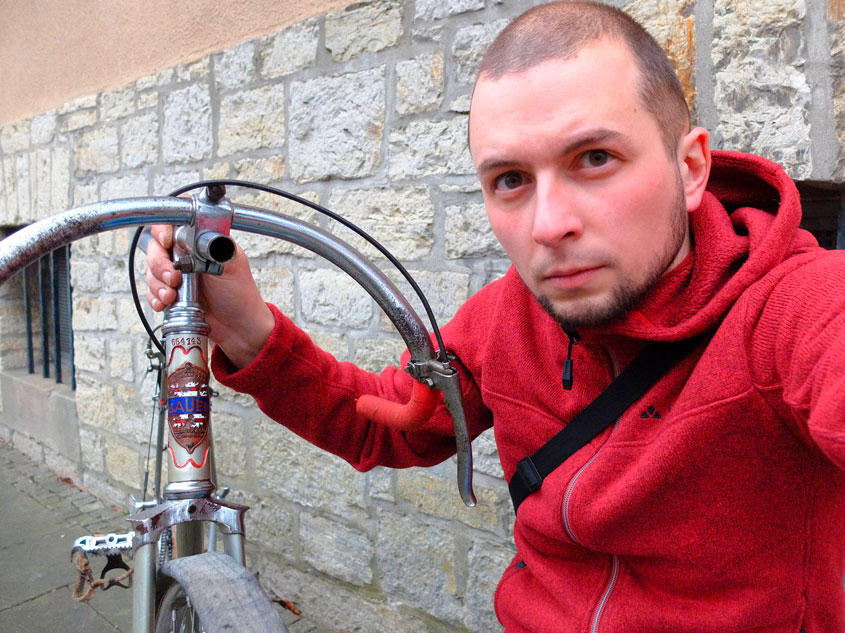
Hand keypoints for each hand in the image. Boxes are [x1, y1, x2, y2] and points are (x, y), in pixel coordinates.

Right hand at [145, 225, 274, 368]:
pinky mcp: (172, 291)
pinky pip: (152, 290)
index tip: (167, 243)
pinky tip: (165, 304)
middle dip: (159, 264)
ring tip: (171, 296)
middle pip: (156, 247)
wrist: (238, 326)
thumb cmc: (240, 294)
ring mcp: (178, 273)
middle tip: (174, 279)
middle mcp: (187, 254)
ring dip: (157, 284)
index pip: (174, 223)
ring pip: (152, 269)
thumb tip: (197, 232)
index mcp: (202, 240)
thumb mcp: (231, 264)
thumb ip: (213, 246)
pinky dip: (155, 297)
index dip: (164, 230)